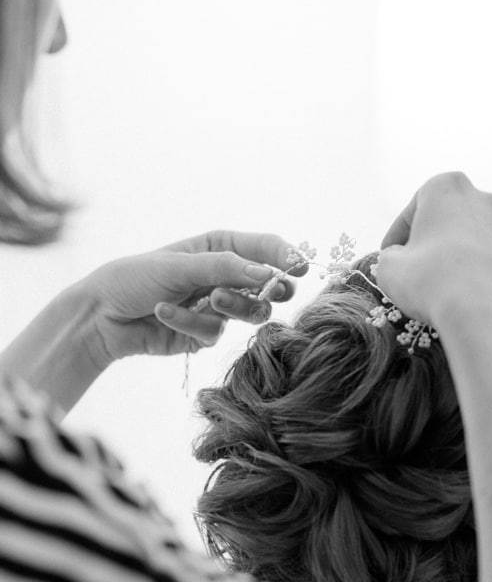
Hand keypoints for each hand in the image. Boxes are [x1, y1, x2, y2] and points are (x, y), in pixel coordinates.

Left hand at [82, 230, 304, 361]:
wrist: (101, 316)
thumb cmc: (135, 277)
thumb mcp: (180, 265)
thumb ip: (225, 268)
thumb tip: (266, 274)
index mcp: (223, 248)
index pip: (267, 248)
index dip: (287, 256)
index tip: (300, 266)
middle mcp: (227, 276)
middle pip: (270, 285)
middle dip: (271, 289)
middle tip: (273, 291)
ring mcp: (219, 307)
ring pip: (250, 312)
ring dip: (231, 307)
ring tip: (208, 300)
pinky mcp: (207, 333)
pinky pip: (216, 332)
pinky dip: (191, 324)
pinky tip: (164, 313)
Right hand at [376, 172, 491, 330]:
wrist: (486, 314)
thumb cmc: (431, 282)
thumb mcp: (389, 266)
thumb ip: (392, 255)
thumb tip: (399, 259)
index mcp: (450, 188)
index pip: (415, 208)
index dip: (398, 232)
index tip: (389, 253)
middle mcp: (487, 201)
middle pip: (452, 218)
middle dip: (434, 239)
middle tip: (416, 265)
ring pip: (478, 240)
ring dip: (462, 256)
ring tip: (444, 282)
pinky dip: (484, 275)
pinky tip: (470, 295)